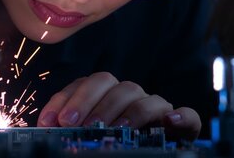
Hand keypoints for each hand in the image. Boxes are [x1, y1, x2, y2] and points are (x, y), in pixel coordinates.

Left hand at [36, 72, 200, 140]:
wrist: (151, 154)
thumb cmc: (116, 146)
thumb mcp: (88, 137)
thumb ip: (72, 130)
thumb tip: (47, 127)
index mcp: (104, 96)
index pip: (82, 86)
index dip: (63, 100)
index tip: (48, 121)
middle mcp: (128, 97)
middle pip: (108, 83)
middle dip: (87, 101)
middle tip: (72, 124)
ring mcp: (155, 108)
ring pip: (139, 95)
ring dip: (123, 111)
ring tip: (112, 130)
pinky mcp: (182, 124)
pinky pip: (187, 114)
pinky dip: (180, 116)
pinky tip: (170, 121)